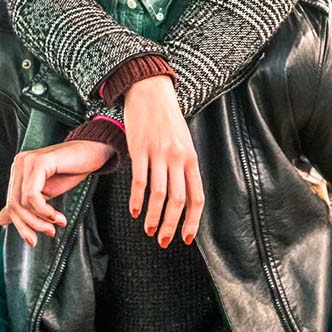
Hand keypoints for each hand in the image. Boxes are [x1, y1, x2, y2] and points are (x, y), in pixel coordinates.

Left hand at [0, 140, 114, 245]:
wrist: (94, 152)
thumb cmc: (72, 170)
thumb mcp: (46, 192)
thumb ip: (25, 204)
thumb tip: (0, 220)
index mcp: (19, 169)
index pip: (11, 203)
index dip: (21, 225)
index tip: (33, 240)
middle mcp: (20, 163)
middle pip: (14, 204)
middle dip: (30, 225)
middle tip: (48, 234)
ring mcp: (28, 161)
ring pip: (23, 202)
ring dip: (41, 220)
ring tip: (57, 225)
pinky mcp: (40, 162)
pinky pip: (33, 195)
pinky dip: (44, 211)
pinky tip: (57, 217)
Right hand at [124, 75, 204, 246]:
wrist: (151, 90)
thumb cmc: (168, 119)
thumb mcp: (183, 142)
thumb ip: (184, 167)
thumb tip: (184, 197)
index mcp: (191, 158)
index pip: (196, 196)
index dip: (192, 221)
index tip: (185, 238)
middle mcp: (177, 157)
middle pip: (177, 200)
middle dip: (171, 226)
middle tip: (164, 241)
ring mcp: (158, 153)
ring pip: (158, 195)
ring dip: (153, 217)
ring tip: (149, 230)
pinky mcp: (140, 149)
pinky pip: (139, 181)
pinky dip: (136, 200)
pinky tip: (135, 212)